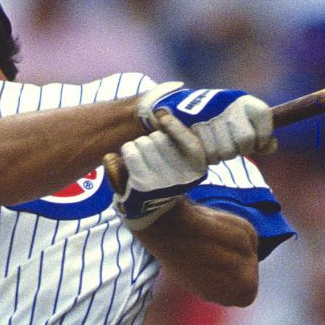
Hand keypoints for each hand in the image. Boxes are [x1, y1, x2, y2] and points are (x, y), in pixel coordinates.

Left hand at [113, 110, 206, 228]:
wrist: (149, 212)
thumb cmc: (163, 178)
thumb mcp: (180, 161)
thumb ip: (177, 136)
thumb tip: (163, 112)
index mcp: (197, 169)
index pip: (190, 142)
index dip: (175, 125)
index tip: (162, 116)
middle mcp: (182, 177)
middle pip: (160, 138)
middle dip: (151, 140)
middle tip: (150, 155)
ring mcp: (162, 181)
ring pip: (144, 143)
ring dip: (137, 146)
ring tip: (141, 160)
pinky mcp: (143, 184)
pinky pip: (131, 152)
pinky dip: (128, 152)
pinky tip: (130, 161)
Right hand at [137, 82, 274, 160]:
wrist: (177, 106)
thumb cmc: (217, 120)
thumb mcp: (241, 124)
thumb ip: (260, 136)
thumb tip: (271, 145)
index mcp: (244, 101)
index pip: (264, 122)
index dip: (263, 138)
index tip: (257, 142)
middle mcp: (228, 104)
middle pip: (245, 142)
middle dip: (237, 149)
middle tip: (227, 143)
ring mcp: (210, 114)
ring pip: (225, 152)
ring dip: (218, 154)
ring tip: (210, 142)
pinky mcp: (192, 124)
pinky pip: (207, 155)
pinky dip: (205, 156)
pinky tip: (200, 145)